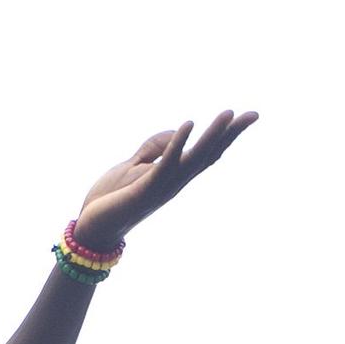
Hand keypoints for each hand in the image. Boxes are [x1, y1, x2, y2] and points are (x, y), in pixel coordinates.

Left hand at [73, 111, 258, 247]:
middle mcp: (174, 182)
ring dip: (211, 135)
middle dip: (230, 134)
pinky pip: (165, 163)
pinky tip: (188, 124)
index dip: (226, 136)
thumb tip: (177, 131)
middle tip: (253, 114)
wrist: (90, 230)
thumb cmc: (111, 200)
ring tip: (228, 114)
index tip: (245, 117)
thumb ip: (154, 147)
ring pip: (194, 158)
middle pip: (208, 155)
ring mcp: (163, 186)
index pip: (205, 154)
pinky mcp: (146, 189)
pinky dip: (177, 143)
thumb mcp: (133, 165)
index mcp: (173, 176)